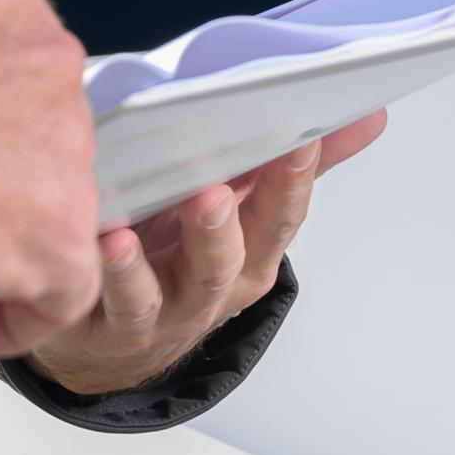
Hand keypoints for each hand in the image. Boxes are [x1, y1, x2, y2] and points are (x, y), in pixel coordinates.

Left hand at [25, 109, 386, 396]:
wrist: (114, 341)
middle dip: (219, 230)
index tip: (298, 134)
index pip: (279, 218)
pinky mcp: (98, 326)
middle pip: (222, 265)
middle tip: (210, 193)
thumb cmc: (179, 254)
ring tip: (126, 236)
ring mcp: (153, 314)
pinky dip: (93, 281)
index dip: (291, 179)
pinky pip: (96, 307)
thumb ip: (296, 163)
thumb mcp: (245, 208)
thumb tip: (366, 113)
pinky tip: (88, 247)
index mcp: (249, 255)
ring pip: (156, 297)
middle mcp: (206, 291)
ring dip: (141, 268)